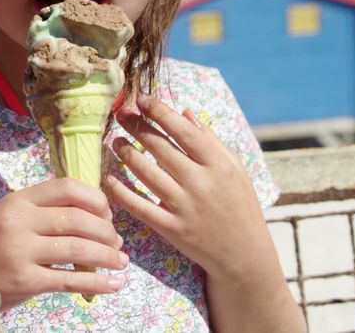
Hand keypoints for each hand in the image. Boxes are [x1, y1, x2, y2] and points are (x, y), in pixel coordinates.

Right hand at [0, 177, 126, 308]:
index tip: (106, 214)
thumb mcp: (6, 216)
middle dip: (106, 231)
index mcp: (16, 201)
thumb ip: (40, 211)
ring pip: (79, 248)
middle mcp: (18, 222)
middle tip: (117, 242)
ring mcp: (20, 251)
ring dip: (108, 256)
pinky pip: (71, 280)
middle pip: (78, 219)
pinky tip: (114, 284)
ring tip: (120, 261)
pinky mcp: (25, 281)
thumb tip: (92, 215)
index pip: (67, 187)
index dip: (95, 199)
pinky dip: (98, 283)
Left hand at [106, 93, 272, 279]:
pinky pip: (140, 206)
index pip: (184, 131)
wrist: (244, 254)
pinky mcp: (172, 229)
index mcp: (219, 165)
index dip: (160, 112)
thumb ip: (210, 140)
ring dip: (126, 154)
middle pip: (161, 148)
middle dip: (137, 127)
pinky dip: (121, 192)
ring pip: (147, 173)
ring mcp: (185, 207)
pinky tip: (110, 178)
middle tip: (120, 114)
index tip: (142, 99)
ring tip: (115, 141)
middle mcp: (202, 184)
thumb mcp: (235, 169)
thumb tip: (185, 112)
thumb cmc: (239, 205)